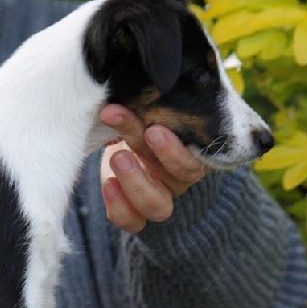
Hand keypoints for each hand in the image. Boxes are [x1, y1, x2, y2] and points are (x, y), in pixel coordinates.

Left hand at [99, 105, 208, 232]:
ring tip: (116, 159)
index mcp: (194, 152)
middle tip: (130, 144)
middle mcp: (180, 180)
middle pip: (181, 177)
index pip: (197, 156)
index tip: (153, 128)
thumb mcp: (143, 114)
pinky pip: (132, 221)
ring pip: (158, 206)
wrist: (121, 146)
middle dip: (157, 158)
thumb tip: (133, 85)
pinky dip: (119, 206)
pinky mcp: (136, 215)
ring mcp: (160, 200)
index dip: (176, 149)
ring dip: (135, 183)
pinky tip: (108, 183)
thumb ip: (144, 107)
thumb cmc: (140, 123)